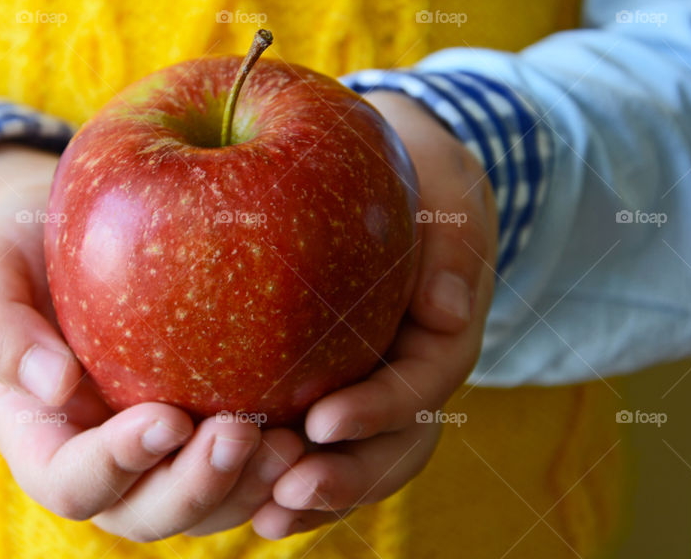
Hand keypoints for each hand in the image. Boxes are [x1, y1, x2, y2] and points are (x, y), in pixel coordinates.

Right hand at [0, 144, 306, 540]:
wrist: (81, 234)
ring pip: (207, 504)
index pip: (74, 480)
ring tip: (295, 441)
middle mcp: (108, 462)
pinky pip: (246, 466)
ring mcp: (163, 452)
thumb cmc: (23, 253)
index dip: (117, 464)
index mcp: (46, 441)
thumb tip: (53, 387)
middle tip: (242, 436)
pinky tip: (317, 422)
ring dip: (249, 487)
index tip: (164, 418)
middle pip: (148, 511)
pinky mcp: (210, 425)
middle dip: (197, 486)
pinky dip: (280, 460)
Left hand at [251, 91, 498, 538]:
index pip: (420, 386)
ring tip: (262, 513)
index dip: (377, 410)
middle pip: (391, 447)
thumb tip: (448, 310)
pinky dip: (283, 470)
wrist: (395, 178)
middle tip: (288, 491)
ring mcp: (369, 387)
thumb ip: (452, 243)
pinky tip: (238, 489)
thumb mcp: (448, 188)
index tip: (322, 421)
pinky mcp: (328, 385)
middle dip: (345, 477)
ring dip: (312, 493)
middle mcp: (407, 376)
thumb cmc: (419, 176)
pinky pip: (311, 440)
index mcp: (441, 338)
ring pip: (352, 458)